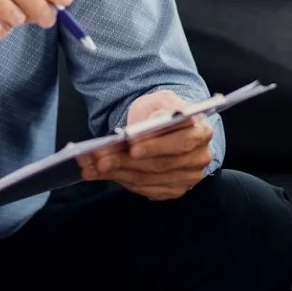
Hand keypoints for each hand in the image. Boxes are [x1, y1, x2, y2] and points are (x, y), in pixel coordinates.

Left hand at [76, 90, 213, 200]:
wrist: (170, 126)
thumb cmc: (164, 112)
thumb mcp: (162, 100)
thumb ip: (158, 110)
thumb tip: (143, 129)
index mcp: (201, 132)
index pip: (180, 143)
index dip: (155, 146)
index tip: (130, 146)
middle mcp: (199, 158)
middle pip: (159, 165)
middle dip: (124, 162)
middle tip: (98, 159)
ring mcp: (187, 178)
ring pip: (147, 179)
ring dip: (116, 173)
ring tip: (91, 166)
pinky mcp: (173, 190)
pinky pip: (143, 189)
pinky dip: (120, 181)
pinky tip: (100, 173)